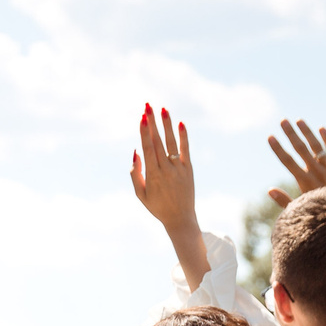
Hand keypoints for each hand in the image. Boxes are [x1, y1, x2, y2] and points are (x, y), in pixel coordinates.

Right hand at [131, 104, 211, 287]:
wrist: (180, 219)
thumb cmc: (157, 207)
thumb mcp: (141, 194)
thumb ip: (136, 174)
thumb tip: (136, 152)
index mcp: (153, 175)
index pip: (148, 148)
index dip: (145, 132)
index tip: (142, 118)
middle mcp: (166, 169)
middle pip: (158, 141)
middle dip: (152, 122)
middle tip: (147, 106)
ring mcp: (179, 168)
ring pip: (171, 142)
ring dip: (167, 124)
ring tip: (163, 109)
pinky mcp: (189, 169)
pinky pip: (186, 150)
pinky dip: (184, 136)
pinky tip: (180, 123)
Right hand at [265, 118, 325, 207]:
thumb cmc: (320, 218)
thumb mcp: (300, 211)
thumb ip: (284, 201)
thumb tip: (269, 190)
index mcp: (304, 182)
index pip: (287, 161)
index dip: (278, 149)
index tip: (270, 137)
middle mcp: (316, 172)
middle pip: (300, 149)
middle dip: (290, 134)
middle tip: (282, 121)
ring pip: (316, 146)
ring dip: (307, 132)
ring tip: (298, 120)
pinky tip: (321, 129)